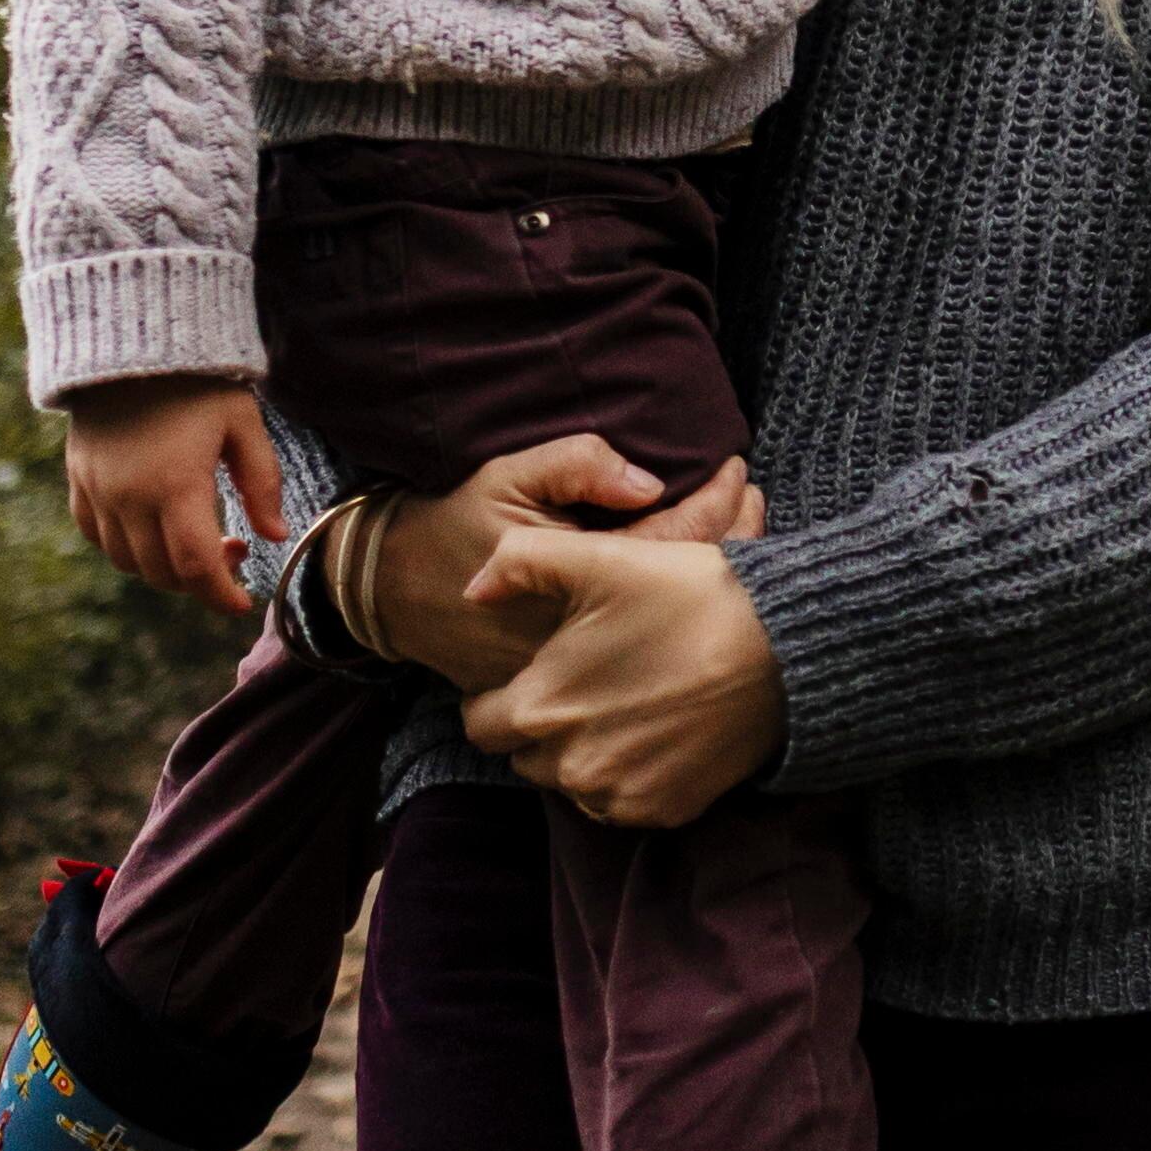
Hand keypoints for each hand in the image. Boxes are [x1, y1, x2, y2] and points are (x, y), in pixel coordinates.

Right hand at [62, 374, 283, 598]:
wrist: (131, 340)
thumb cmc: (196, 382)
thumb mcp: (242, 423)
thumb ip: (262, 482)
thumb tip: (275, 534)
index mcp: (175, 485)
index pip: (196, 567)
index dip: (220, 595)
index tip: (242, 602)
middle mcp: (129, 498)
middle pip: (163, 573)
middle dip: (200, 580)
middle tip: (230, 551)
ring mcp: (98, 492)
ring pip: (128, 562)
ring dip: (164, 568)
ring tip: (194, 538)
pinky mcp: (79, 481)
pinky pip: (97, 537)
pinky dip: (126, 548)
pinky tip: (152, 527)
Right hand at [359, 440, 761, 693]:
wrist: (395, 591)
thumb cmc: (458, 522)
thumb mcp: (510, 475)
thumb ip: (578, 467)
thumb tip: (650, 480)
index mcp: (584, 575)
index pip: (677, 537)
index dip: (719, 503)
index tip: (737, 469)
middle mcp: (595, 630)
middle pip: (690, 588)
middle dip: (735, 540)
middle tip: (755, 501)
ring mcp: (587, 664)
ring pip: (673, 621)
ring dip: (713, 578)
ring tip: (746, 532)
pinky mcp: (575, 682)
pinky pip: (644, 645)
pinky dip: (677, 611)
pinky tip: (700, 580)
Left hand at [457, 522, 783, 827]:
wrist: (784, 648)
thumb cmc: (687, 595)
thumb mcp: (599, 558)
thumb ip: (518, 563)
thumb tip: (472, 592)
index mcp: (538, 708)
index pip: (480, 722)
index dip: (498, 695)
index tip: (538, 672)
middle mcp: (569, 767)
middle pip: (525, 756)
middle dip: (542, 725)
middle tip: (586, 683)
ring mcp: (618, 796)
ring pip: (572, 782)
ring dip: (583, 753)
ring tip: (626, 703)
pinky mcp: (664, 811)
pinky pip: (622, 802)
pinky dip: (630, 774)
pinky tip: (659, 730)